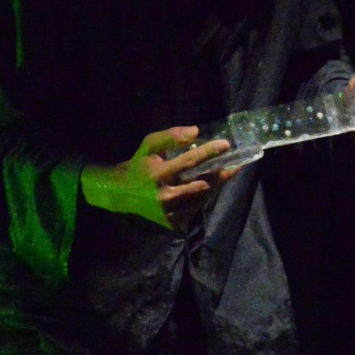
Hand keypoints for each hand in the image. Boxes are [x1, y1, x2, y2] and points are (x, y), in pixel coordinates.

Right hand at [79, 126, 234, 231]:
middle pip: (204, 183)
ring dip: (216, 184)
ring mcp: (171, 212)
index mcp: (158, 174)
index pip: (190, 161)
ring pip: (204, 196)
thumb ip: (170, 137)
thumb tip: (196, 131)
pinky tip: (209, 186)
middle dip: (221, 172)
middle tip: (232, 163)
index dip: (210, 152)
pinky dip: (205, 195)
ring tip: (225, 173)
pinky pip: (198, 207)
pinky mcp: (174, 223)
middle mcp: (166, 195)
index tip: (226, 145)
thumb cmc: (138, 166)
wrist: (121, 194)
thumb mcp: (149, 146)